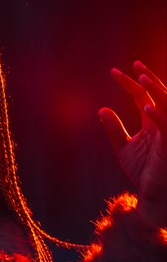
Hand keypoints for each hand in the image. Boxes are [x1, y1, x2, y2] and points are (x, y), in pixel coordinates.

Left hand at [98, 60, 166, 225]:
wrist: (153, 197)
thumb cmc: (143, 173)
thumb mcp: (123, 148)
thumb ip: (114, 129)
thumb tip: (102, 109)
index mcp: (153, 122)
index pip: (143, 96)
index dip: (130, 83)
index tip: (114, 72)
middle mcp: (163, 124)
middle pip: (158, 95)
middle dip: (148, 78)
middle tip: (134, 65)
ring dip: (157, 90)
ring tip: (141, 76)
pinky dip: (158, 116)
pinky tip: (145, 106)